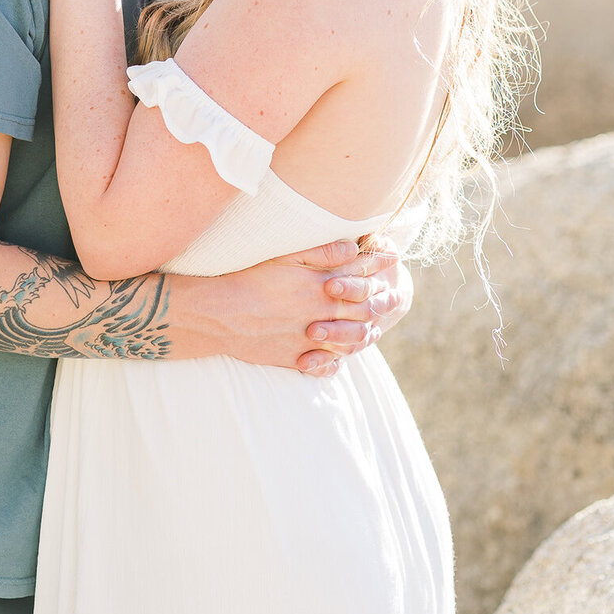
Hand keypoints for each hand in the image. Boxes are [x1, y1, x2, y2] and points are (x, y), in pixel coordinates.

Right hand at [171, 238, 401, 378]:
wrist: (218, 314)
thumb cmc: (249, 278)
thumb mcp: (284, 256)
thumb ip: (321, 252)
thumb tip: (353, 247)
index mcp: (320, 286)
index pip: (360, 273)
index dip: (379, 262)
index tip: (392, 255)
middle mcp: (321, 314)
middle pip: (363, 309)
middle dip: (382, 300)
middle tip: (395, 296)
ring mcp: (309, 338)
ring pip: (350, 340)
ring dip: (365, 333)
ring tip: (374, 328)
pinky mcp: (293, 357)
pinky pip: (324, 365)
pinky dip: (336, 362)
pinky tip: (340, 357)